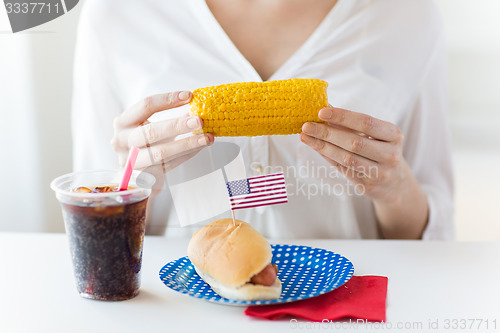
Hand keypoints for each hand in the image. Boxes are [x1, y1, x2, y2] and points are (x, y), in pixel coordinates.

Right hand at [111, 91, 213, 171]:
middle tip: (199, 121)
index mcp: (123, 122)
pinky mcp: (143, 177)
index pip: (145, 106)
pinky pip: (169, 164)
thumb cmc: (142, 144)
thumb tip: (196, 108)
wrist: (132, 174)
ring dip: (187, 144)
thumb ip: (168, 117)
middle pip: (151, 132)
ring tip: (206, 137)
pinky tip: (199, 147)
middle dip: (177, 125)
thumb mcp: (148, 126)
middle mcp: (122, 141)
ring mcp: (131, 162)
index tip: (189, 96)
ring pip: (161, 152)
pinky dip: (187, 154)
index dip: (168, 100)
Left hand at [300, 106, 427, 237]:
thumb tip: (325, 107)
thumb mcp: (374, 134)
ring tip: (306, 137)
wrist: (395, 184)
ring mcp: (380, 173)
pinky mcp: (368, 186)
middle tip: (306, 126)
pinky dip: (327, 157)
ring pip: (346, 158)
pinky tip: (316, 147)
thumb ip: (350, 122)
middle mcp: (390, 154)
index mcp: (394, 135)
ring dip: (323, 146)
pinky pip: (343, 169)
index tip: (321, 112)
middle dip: (327, 133)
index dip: (342, 117)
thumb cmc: (380, 151)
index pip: (365, 122)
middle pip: (354, 142)